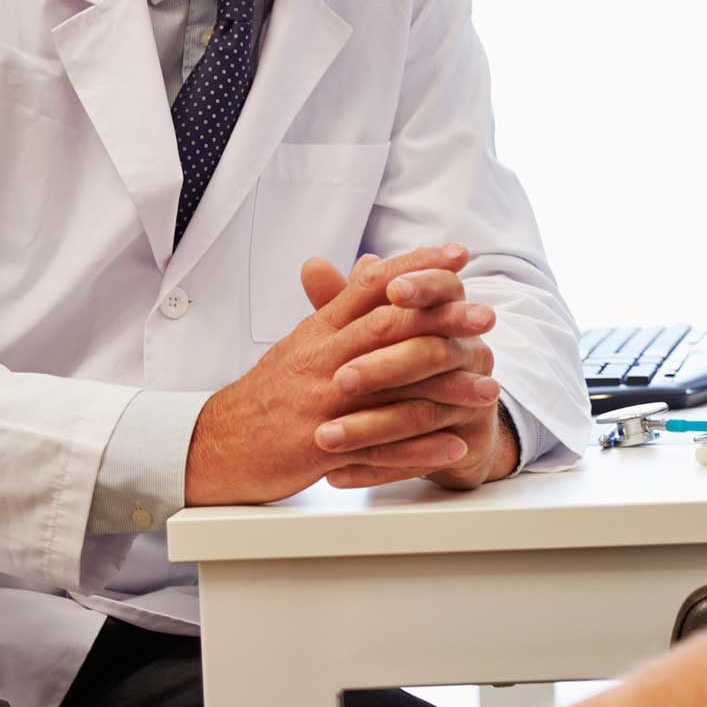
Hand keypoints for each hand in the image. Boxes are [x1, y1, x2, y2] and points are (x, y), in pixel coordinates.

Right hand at [184, 245, 506, 505]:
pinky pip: (378, 450)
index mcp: (318, 332)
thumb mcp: (303, 341)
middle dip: (441, 320)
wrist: (216, 447)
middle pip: (386, 331)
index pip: (370, 289)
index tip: (458, 256)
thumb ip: (341, 306)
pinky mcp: (320, 450)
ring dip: (445, 389)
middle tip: (487, 314)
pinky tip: (455, 445)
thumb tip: (375, 265)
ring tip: (490, 388)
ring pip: (391, 391)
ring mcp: (322, 407)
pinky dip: (419, 450)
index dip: (415, 268)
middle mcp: (321, 363)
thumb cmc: (270, 392)